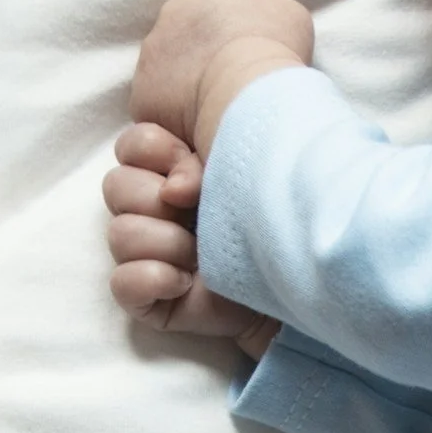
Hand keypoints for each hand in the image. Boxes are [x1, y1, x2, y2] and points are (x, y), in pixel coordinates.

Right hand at [105, 125, 277, 355]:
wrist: (315, 274)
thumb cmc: (288, 207)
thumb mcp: (250, 156)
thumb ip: (216, 132)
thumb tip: (184, 180)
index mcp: (186, 170)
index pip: (132, 146)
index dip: (151, 148)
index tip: (192, 161)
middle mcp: (169, 210)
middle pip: (116, 188)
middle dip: (154, 194)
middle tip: (199, 205)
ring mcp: (163, 254)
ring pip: (118, 235)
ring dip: (159, 238)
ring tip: (200, 249)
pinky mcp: (162, 300)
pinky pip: (123, 287)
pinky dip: (145, 279)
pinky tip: (182, 278)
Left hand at [130, 0, 313, 155]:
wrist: (248, 92)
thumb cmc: (276, 52)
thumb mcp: (290, 17)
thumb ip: (269, 12)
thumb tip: (263, 25)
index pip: (214, 8)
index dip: (230, 35)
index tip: (244, 57)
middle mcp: (172, 13)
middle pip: (185, 37)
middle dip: (203, 59)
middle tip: (228, 84)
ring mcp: (151, 53)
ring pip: (167, 73)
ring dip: (186, 89)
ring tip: (216, 110)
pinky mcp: (142, 94)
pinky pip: (157, 108)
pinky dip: (175, 119)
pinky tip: (200, 128)